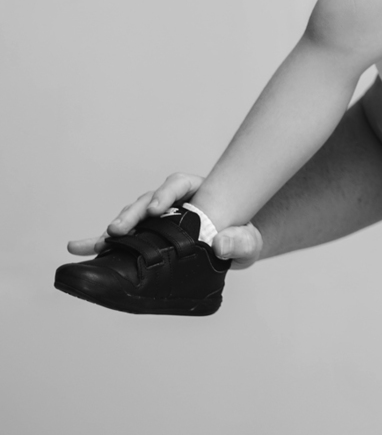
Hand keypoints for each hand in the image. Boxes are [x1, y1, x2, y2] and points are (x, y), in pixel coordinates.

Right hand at [65, 172, 265, 268]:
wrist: (235, 249)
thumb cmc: (242, 239)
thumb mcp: (248, 242)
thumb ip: (240, 242)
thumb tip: (221, 244)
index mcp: (197, 192)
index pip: (178, 185)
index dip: (164, 194)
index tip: (155, 208)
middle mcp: (172, 201)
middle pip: (148, 200)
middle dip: (133, 213)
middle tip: (119, 228)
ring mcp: (157, 219)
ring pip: (133, 217)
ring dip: (116, 227)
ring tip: (100, 241)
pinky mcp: (146, 237)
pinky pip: (122, 239)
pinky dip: (100, 243)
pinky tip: (79, 248)